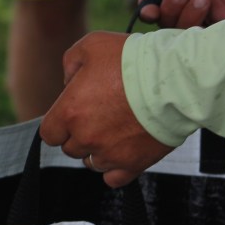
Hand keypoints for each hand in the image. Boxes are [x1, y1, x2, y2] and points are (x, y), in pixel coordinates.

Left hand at [39, 32, 173, 186]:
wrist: (175, 80)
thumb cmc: (132, 59)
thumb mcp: (90, 45)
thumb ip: (70, 63)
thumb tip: (68, 82)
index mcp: (69, 111)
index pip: (48, 133)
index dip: (58, 124)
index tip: (72, 115)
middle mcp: (85, 137)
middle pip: (70, 148)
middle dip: (79, 134)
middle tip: (98, 117)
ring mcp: (110, 153)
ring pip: (91, 163)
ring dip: (97, 150)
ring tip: (113, 132)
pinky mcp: (134, 164)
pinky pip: (113, 178)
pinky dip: (115, 168)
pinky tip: (121, 152)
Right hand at [119, 0, 224, 27]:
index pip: (151, 1)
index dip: (148, 9)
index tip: (150, 11)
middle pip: (164, 17)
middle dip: (170, 8)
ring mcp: (205, 7)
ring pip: (181, 26)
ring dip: (187, 14)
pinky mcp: (224, 17)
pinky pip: (203, 33)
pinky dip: (200, 26)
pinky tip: (208, 7)